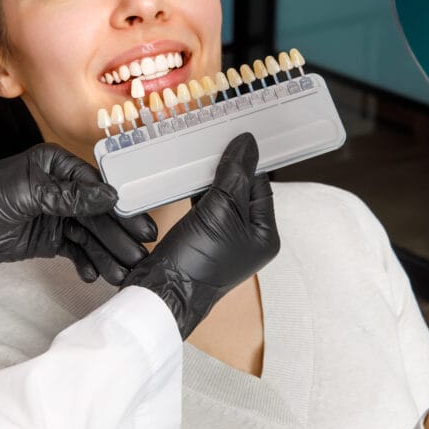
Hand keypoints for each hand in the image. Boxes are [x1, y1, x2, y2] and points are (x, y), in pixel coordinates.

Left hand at [0, 143, 155, 287]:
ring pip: (89, 235)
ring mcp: (54, 215)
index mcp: (56, 166)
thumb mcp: (26, 194)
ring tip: (122, 274)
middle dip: (118, 236)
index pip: (97, 188)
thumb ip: (69, 198)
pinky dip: (86, 262)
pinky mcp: (47, 238)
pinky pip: (75, 250)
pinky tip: (95, 274)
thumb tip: (109, 196)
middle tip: (139, 255)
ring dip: (106, 254)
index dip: (120, 208)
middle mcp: (59, 188)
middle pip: (98, 214)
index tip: (141, 226)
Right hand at [122, 133, 279, 337]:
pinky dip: (198, 191)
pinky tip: (187, 178)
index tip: (233, 137)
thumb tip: (247, 143)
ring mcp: (224, 239)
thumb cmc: (198, 259)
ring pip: (222, 196)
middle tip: (214, 142)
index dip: (247, 162)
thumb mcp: (221, 209)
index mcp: (265, 235)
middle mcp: (248, 238)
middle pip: (242, 190)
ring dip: (212, 178)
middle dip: (228, 168)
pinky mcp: (201, 238)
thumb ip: (236, 174)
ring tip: (199, 157)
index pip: (261, 185)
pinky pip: (205, 207)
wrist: (163, 291)